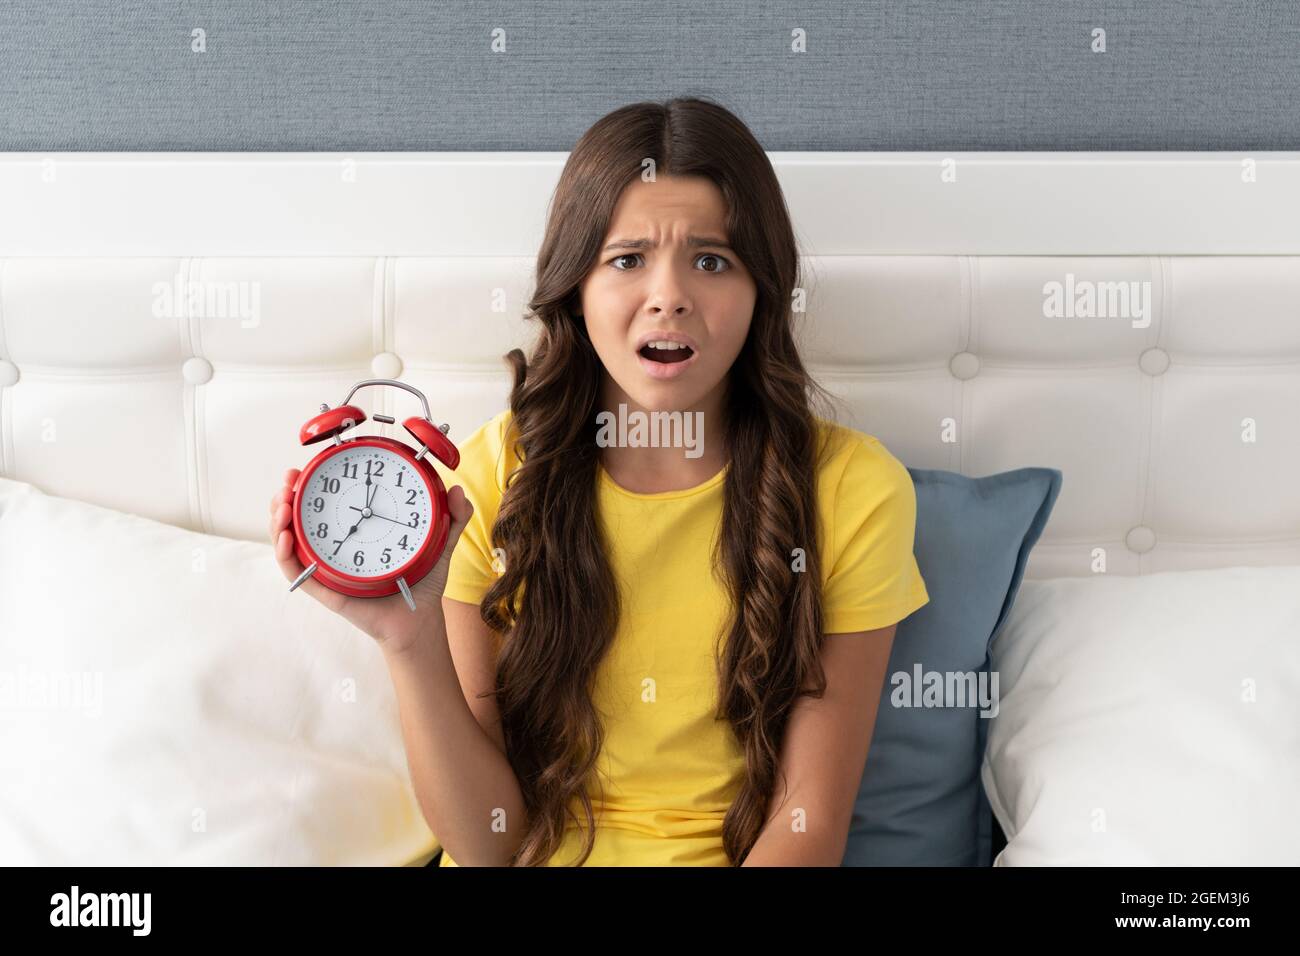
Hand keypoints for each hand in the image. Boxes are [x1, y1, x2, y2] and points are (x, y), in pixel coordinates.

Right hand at [268, 467, 474, 649]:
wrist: (420, 621)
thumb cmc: (421, 583)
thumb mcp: (439, 543)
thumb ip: (452, 518)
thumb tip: (458, 491)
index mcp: (353, 532)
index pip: (322, 504)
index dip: (306, 485)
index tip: (302, 468)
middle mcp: (334, 549)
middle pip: (296, 519)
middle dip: (284, 497)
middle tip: (288, 480)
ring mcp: (326, 568)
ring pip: (289, 543)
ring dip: (278, 520)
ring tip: (282, 504)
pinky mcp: (325, 589)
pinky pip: (297, 572)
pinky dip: (285, 554)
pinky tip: (286, 537)